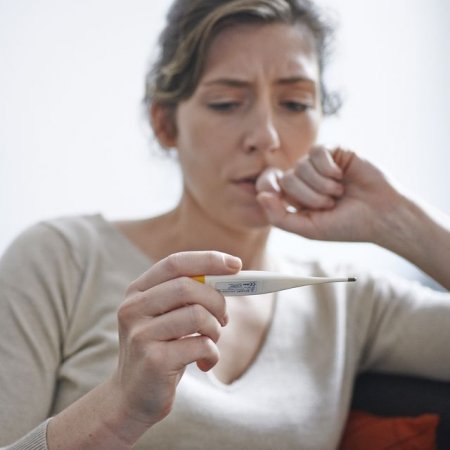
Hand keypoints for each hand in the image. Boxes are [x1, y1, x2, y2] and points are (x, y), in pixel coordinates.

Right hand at [111, 251, 241, 425]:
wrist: (132, 398)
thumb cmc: (161, 350)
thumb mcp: (168, 317)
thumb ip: (189, 295)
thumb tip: (232, 274)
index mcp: (137, 291)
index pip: (175, 263)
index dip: (208, 260)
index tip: (236, 264)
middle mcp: (133, 308)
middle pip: (188, 287)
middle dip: (217, 300)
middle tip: (224, 317)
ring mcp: (140, 334)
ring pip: (197, 315)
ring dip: (216, 329)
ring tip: (211, 341)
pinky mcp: (153, 360)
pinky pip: (200, 345)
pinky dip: (212, 353)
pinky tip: (204, 364)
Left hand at [256, 146, 401, 242]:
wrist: (382, 215)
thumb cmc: (346, 225)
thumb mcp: (309, 229)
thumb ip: (280, 217)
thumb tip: (261, 195)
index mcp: (295, 198)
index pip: (268, 185)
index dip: (268, 187)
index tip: (277, 196)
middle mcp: (304, 180)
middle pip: (286, 179)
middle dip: (308, 196)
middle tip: (329, 204)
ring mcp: (318, 165)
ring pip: (300, 166)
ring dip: (320, 185)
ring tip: (339, 193)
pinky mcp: (334, 151)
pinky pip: (316, 151)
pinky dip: (326, 167)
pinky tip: (340, 175)